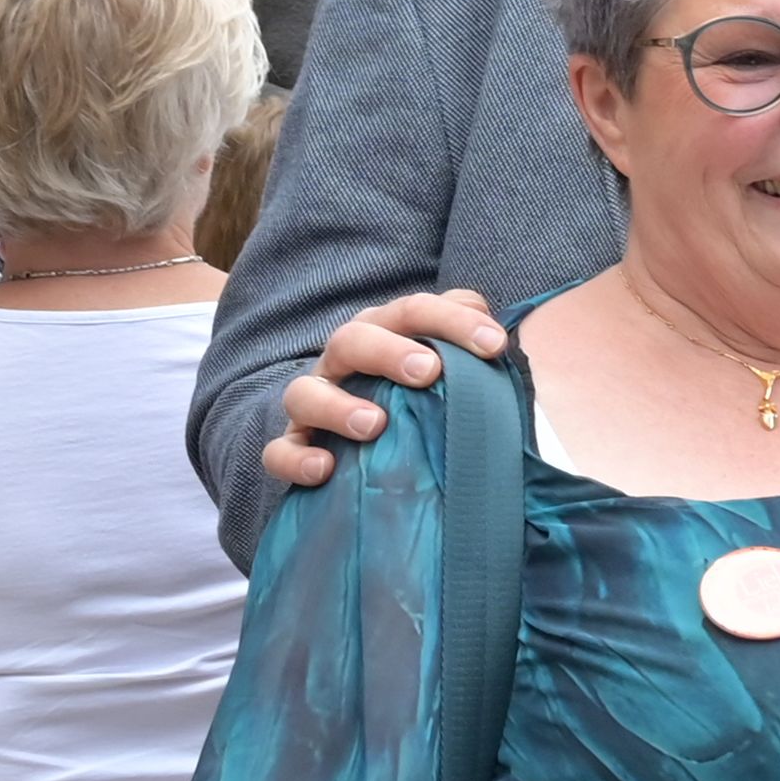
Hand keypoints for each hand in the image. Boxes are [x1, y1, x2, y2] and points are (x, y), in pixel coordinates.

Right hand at [260, 291, 505, 494]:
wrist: (377, 441)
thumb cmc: (427, 395)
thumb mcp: (455, 366)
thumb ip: (474, 345)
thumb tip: (499, 335)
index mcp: (386, 331)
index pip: (414, 311)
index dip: (455, 322)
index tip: (495, 346)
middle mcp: (345, 360)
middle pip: (353, 339)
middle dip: (389, 351)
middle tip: (427, 372)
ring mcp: (316, 401)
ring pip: (305, 392)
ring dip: (338, 406)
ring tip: (376, 424)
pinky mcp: (296, 443)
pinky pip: (280, 450)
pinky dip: (296, 458)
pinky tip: (325, 469)